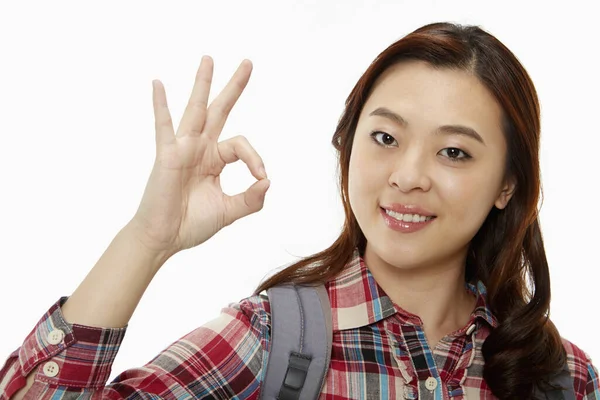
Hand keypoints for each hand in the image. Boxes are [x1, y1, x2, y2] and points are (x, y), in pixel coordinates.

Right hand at [128, 56, 269, 257]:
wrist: (165, 238)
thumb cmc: (191, 224)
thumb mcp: (229, 211)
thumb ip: (251, 199)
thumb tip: (268, 181)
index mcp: (215, 160)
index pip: (241, 146)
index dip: (256, 158)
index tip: (261, 178)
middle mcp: (200, 149)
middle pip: (220, 111)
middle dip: (234, 87)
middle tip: (248, 63)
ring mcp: (183, 149)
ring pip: (196, 110)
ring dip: (203, 84)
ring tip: (209, 59)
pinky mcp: (167, 155)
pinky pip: (163, 127)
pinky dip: (160, 105)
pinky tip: (158, 84)